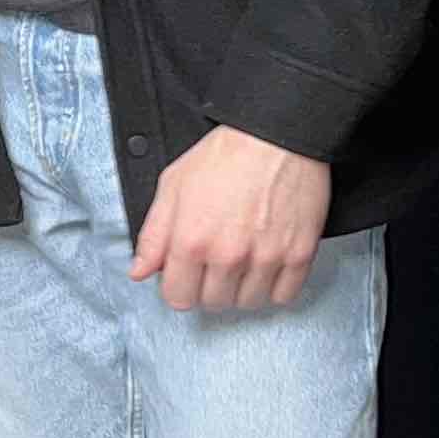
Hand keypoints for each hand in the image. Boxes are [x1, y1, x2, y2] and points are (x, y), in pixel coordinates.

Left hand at [130, 124, 329, 312]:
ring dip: (242, 288)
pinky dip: (275, 286)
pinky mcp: (299, 255)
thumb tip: (140, 270)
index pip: (178, 297)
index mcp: (192, 241)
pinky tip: (267, 263)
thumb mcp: (173, 185)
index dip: (180, 285)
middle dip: (210, 285)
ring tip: (243, 260)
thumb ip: (153, 234)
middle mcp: (228, 256)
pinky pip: (283, 296)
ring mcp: (266, 258)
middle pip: (213, 303)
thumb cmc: (227, 154)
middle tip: (217, 260)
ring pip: (248, 303)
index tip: (188, 274)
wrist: (277, 134)